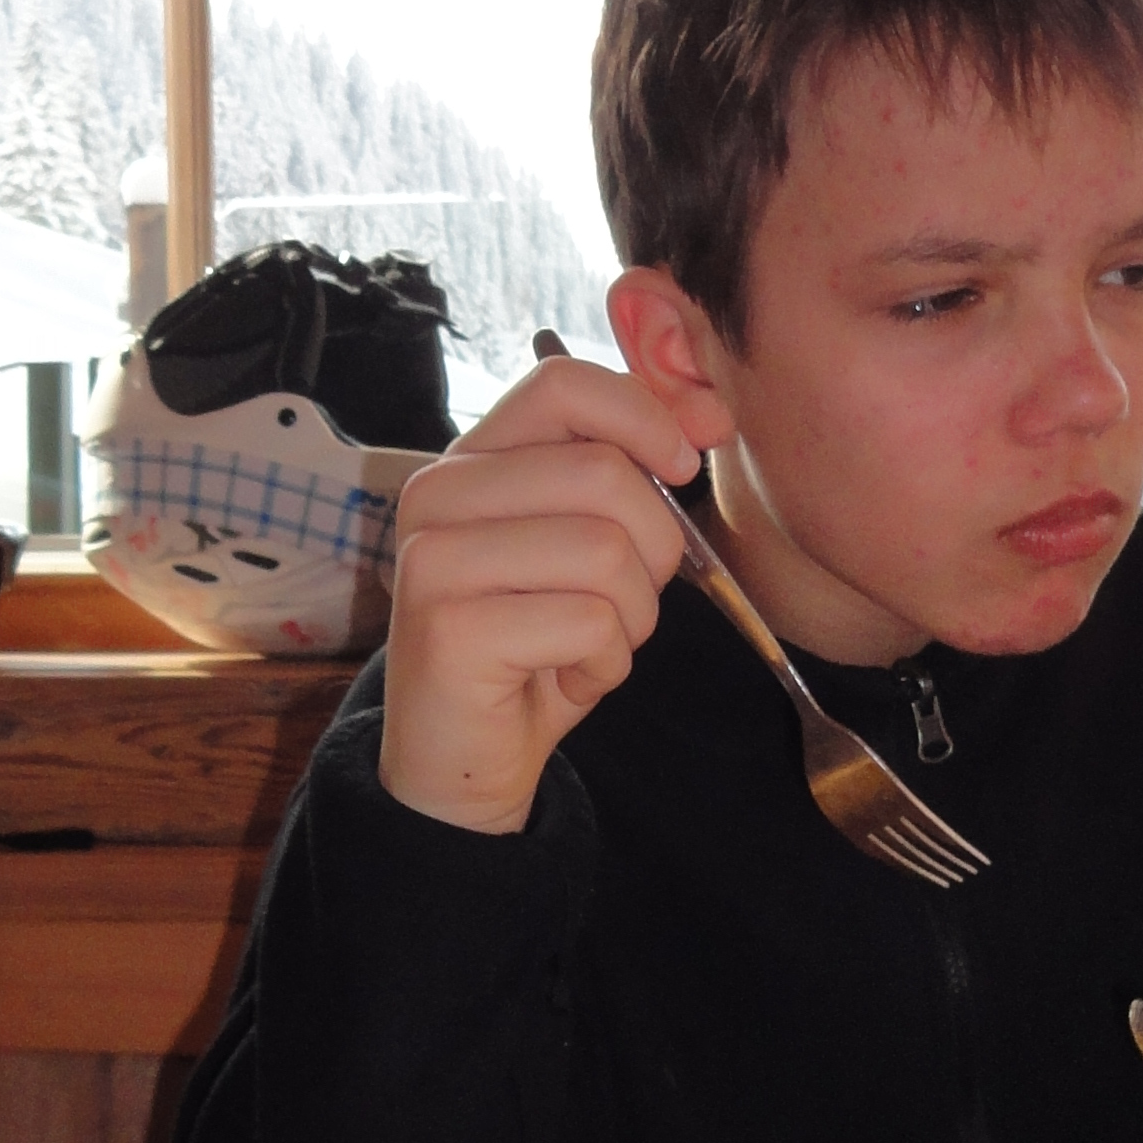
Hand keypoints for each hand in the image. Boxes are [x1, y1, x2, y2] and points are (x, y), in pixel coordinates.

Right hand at [376, 352, 700, 834]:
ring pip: (604, 552)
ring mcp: (433, 560)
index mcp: (471, 460)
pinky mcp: (447, 629)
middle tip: (627, 602)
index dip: (644, 416)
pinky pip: (587, 623)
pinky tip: (566, 679)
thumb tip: (709, 409)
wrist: (463, 759)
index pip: (563, 383)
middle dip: (654, 548)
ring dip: (631, 616)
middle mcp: (436, 495)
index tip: (683, 467)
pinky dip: (606, 663)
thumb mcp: (588, 541)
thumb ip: (633, 466)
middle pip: (603, 473)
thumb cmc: (535, 644)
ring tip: (592, 644)